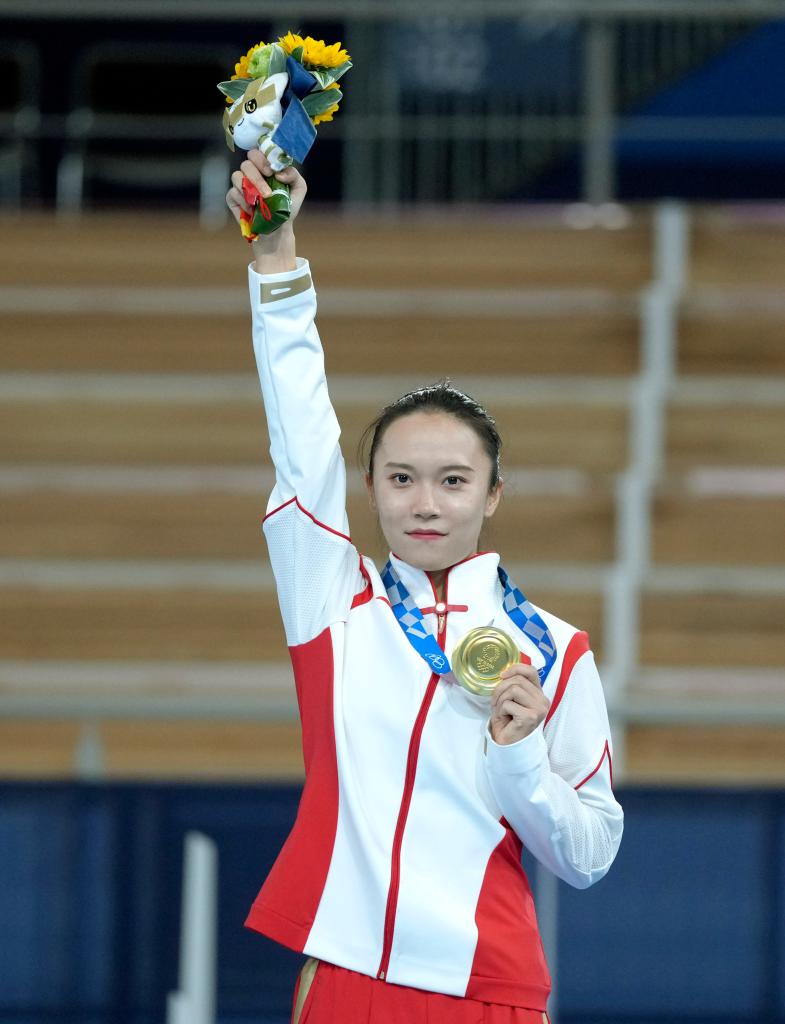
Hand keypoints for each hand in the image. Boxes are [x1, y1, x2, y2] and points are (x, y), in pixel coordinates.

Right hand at [226, 149, 306, 271]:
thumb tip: (279, 174)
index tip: (271, 172)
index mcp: (265, 166)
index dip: (262, 159)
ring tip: (262, 202)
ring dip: (250, 190)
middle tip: (267, 192)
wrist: (278, 229)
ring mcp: (240, 184)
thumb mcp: (298, 189)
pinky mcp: (232, 198)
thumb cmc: (287, 206)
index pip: (258, 152)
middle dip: (256, 177)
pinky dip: (243, 202)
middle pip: (246, 163)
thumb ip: (294, 175)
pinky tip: (252, 210)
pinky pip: (232, 193)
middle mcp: (251, 172)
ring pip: (236, 176)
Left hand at [489, 663, 549, 745]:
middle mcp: (543, 701)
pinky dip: (501, 710)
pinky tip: (505, 718)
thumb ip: (514, 685)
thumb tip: (504, 672)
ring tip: (501, 710)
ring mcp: (539, 709)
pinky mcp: (530, 717)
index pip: (531, 671)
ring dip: (501, 699)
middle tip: (496, 701)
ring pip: (513, 690)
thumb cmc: (508, 720)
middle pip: (518, 680)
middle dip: (501, 689)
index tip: (502, 675)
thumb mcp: (511, 698)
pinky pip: (508, 704)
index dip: (515, 668)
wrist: (507, 743)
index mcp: (539, 694)